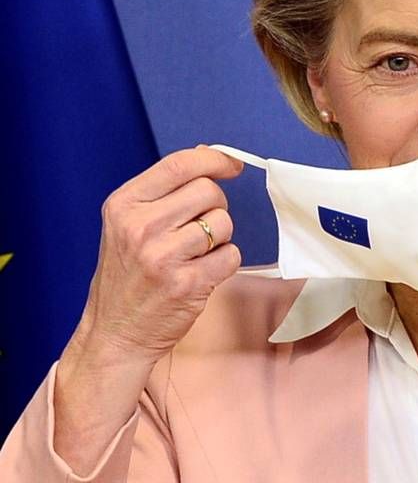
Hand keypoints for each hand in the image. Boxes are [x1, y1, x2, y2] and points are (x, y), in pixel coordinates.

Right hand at [53, 146, 243, 474]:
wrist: (115, 334)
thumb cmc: (127, 276)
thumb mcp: (127, 225)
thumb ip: (164, 190)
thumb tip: (207, 154)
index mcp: (123, 206)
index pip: (179, 165)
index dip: (213, 159)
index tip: (232, 165)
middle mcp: (141, 227)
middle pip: (209, 191)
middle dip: (214, 206)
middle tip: (198, 229)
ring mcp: (164, 257)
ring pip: (223, 222)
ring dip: (219, 237)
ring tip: (194, 255)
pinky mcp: (188, 284)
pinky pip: (232, 255)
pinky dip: (225, 263)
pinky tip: (201, 273)